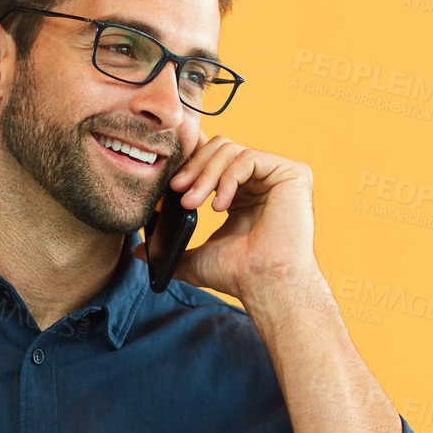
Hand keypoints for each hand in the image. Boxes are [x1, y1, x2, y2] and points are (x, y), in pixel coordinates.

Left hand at [135, 132, 320, 308]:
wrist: (265, 284)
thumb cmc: (240, 274)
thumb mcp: (196, 258)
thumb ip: (172, 250)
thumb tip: (140, 252)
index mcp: (242, 193)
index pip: (213, 159)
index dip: (191, 164)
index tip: (171, 186)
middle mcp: (261, 180)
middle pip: (220, 148)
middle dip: (194, 168)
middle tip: (177, 190)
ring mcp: (277, 176)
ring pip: (231, 150)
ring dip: (205, 174)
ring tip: (194, 202)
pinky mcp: (292, 174)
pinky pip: (249, 158)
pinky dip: (227, 178)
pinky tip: (220, 205)